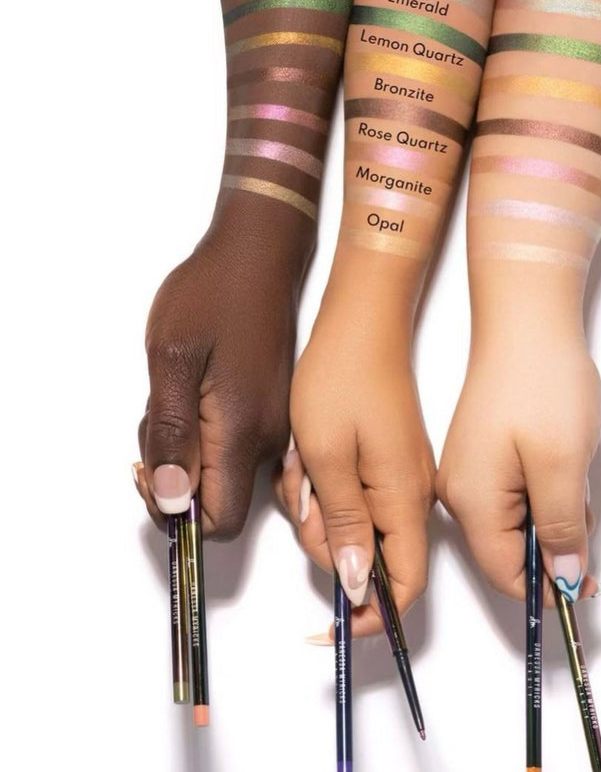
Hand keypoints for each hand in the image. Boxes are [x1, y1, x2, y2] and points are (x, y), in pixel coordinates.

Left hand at [133, 205, 309, 538]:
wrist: (257, 254)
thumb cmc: (213, 294)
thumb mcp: (172, 359)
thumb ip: (172, 434)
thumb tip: (171, 499)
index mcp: (244, 430)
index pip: (220, 521)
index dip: (178, 512)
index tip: (151, 467)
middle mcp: (268, 437)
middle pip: (219, 498)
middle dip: (175, 474)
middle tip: (156, 417)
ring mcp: (275, 422)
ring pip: (223, 470)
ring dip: (187, 448)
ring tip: (173, 392)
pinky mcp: (272, 407)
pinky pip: (234, 444)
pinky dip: (204, 430)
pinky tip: (193, 388)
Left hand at [276, 300, 435, 636]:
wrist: (360, 320)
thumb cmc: (343, 378)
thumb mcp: (329, 457)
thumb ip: (346, 524)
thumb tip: (358, 584)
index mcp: (404, 499)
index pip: (404, 586)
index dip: (371, 616)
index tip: (328, 623)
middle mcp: (410, 495)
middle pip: (369, 558)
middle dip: (325, 541)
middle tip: (302, 495)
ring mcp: (398, 475)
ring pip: (353, 525)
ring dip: (317, 507)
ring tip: (301, 461)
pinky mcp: (384, 458)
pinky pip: (350, 494)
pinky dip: (322, 485)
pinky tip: (308, 451)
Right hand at [438, 325, 600, 605]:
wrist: (525, 320)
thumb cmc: (541, 385)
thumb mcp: (561, 465)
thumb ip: (562, 530)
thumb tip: (564, 581)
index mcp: (472, 501)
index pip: (504, 575)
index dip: (548, 589)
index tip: (588, 583)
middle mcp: (460, 492)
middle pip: (508, 551)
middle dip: (554, 545)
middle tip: (584, 508)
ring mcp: (468, 470)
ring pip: (516, 523)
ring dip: (553, 514)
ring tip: (572, 471)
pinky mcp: (482, 452)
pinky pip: (514, 494)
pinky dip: (543, 490)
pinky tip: (560, 461)